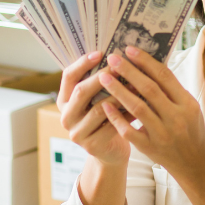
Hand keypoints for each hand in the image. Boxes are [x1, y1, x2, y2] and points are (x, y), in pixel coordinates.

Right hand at [57, 50, 127, 168]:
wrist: (110, 152)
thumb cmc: (106, 119)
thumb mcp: (97, 100)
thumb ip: (100, 82)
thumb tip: (116, 54)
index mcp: (63, 101)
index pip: (68, 77)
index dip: (82, 63)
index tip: (100, 52)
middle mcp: (66, 117)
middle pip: (81, 91)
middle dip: (102, 76)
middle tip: (120, 66)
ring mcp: (77, 133)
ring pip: (99, 108)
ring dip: (119, 94)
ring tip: (135, 83)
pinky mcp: (92, 145)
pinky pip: (112, 125)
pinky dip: (127, 113)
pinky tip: (141, 104)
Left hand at [98, 47, 204, 204]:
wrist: (194, 162)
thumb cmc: (190, 128)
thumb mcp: (188, 106)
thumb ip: (171, 89)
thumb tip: (148, 63)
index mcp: (187, 103)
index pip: (164, 77)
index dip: (146, 61)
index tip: (129, 50)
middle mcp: (176, 118)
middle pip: (149, 89)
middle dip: (129, 71)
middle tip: (112, 58)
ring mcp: (162, 134)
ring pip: (138, 108)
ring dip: (118, 90)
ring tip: (103, 77)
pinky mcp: (150, 148)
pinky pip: (130, 131)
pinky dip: (116, 118)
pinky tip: (105, 105)